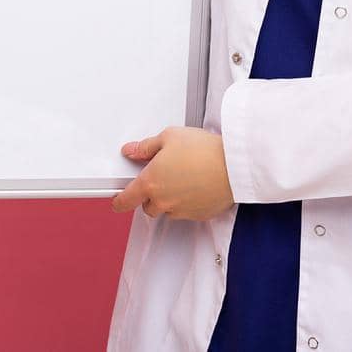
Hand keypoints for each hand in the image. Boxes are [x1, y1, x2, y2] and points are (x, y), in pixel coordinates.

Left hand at [110, 127, 234, 220]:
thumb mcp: (170, 136)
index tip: (118, 201)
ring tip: (185, 178)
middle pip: (148, 206)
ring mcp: (181, 210)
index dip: (119, 201)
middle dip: (151, 195)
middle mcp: (163, 201)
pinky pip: (186, 212)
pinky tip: (197, 185)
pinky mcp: (198, 215)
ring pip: (167, 210)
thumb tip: (131, 151)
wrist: (233, 165)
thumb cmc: (203, 150)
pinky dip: (187, 202)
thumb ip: (146, 146)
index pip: (126, 200)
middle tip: (164, 177)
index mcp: (150, 182)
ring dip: (170, 200)